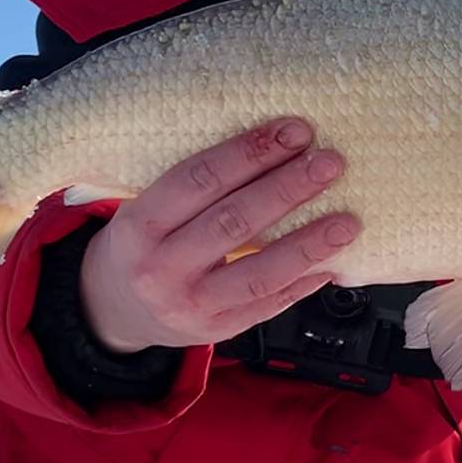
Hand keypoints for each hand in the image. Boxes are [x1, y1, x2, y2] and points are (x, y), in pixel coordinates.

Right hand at [79, 118, 360, 353]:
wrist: (115, 311)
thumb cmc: (143, 245)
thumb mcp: (146, 211)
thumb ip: (196, 189)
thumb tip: (273, 147)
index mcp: (140, 226)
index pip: (198, 180)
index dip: (249, 153)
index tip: (293, 131)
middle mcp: (162, 268)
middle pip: (234, 222)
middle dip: (287, 189)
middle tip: (329, 163)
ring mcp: (191, 305)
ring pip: (259, 272)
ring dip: (309, 244)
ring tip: (347, 221)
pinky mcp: (217, 331)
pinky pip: (269, 306)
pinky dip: (304, 284)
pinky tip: (333, 263)